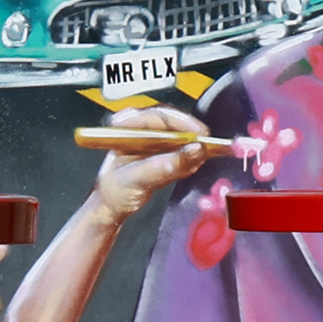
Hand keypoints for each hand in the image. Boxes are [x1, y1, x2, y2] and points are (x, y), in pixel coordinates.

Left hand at [85, 104, 227, 220]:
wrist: (113, 205)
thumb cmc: (115, 190)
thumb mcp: (134, 179)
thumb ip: (160, 168)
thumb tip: (190, 154)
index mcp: (128, 127)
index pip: (159, 115)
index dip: (183, 122)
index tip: (199, 135)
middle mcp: (143, 129)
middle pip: (175, 122)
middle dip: (193, 133)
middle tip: (209, 144)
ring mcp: (156, 140)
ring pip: (182, 135)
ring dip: (196, 145)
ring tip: (209, 154)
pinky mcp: (165, 152)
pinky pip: (184, 149)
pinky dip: (194, 156)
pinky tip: (197, 164)